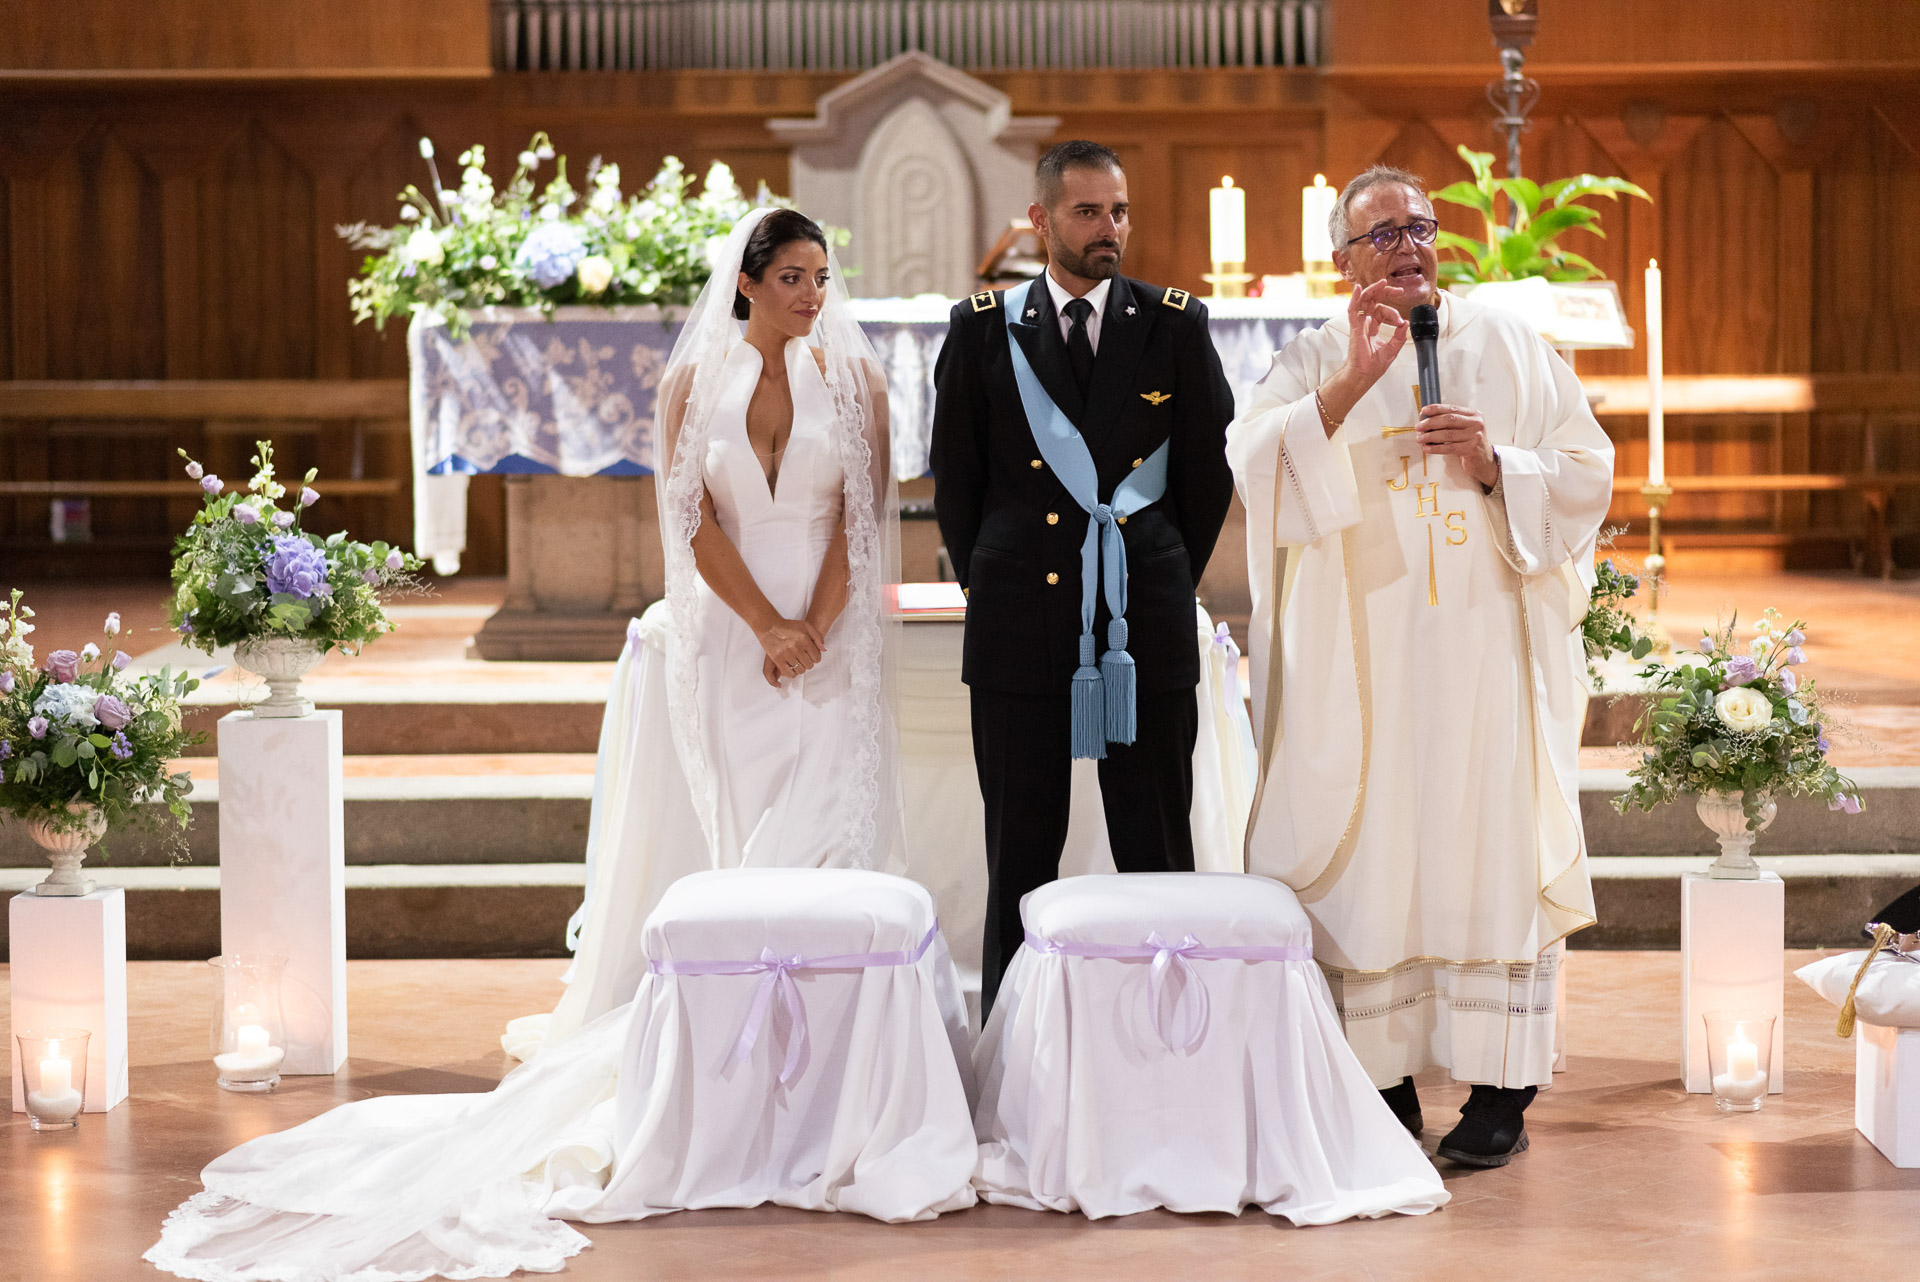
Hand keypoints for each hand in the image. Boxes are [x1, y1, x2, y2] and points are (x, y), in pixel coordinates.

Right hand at [755, 616, 823, 683]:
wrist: (770, 627)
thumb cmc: (788, 626)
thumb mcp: (806, 626)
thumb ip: (818, 636)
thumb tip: (824, 650)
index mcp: (804, 639)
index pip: (816, 657)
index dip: (815, 658)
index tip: (811, 656)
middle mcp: (796, 647)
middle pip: (809, 665)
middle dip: (808, 663)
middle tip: (804, 659)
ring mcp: (787, 654)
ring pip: (800, 670)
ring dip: (800, 668)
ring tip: (797, 662)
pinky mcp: (778, 660)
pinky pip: (789, 673)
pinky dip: (792, 673)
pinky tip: (791, 667)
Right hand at [1316, 280, 1409, 434]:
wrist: (1364, 376)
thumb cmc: (1373, 366)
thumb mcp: (1392, 349)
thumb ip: (1399, 336)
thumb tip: (1406, 323)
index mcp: (1372, 327)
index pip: (1382, 311)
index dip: (1394, 313)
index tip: (1401, 322)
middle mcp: (1365, 323)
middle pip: (1373, 301)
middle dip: (1385, 292)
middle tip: (1397, 290)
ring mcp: (1359, 325)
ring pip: (1364, 301)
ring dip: (1373, 290)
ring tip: (1382, 283)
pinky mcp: (1355, 328)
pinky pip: (1353, 310)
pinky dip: (1355, 298)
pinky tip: (1358, 288)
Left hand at [1416, 402, 1498, 488]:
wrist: (1483, 460)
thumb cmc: (1468, 443)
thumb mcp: (1462, 429)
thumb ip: (1449, 422)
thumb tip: (1425, 419)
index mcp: (1473, 414)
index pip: (1452, 408)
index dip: (1436, 409)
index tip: (1423, 411)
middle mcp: (1476, 423)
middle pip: (1449, 420)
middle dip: (1431, 423)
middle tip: (1419, 427)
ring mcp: (1475, 436)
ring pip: (1448, 434)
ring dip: (1431, 436)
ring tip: (1420, 438)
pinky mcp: (1472, 449)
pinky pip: (1450, 448)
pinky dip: (1436, 448)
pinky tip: (1427, 449)